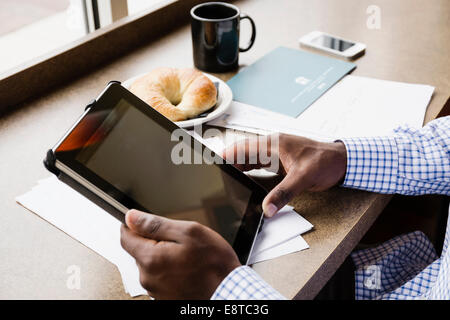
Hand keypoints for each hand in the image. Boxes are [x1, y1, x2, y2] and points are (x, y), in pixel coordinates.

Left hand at [120, 209, 240, 298]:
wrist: (229, 292)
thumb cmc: (214, 265)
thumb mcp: (189, 232)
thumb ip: (156, 224)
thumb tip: (132, 217)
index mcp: (151, 259)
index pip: (125, 237)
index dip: (133, 225)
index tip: (142, 221)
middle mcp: (148, 278)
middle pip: (139, 250)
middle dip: (154, 241)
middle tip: (178, 239)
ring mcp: (155, 290)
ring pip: (151, 264)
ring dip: (163, 256)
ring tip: (186, 256)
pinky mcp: (164, 297)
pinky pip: (160, 277)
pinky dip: (170, 270)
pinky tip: (187, 268)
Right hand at [222, 134, 346, 216]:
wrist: (342, 161)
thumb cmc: (325, 162)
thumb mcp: (303, 178)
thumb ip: (283, 194)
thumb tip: (267, 209)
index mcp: (274, 144)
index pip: (243, 148)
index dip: (227, 155)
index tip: (212, 163)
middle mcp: (272, 146)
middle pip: (243, 153)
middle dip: (229, 162)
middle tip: (215, 176)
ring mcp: (275, 153)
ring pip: (249, 158)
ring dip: (238, 167)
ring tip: (224, 179)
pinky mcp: (280, 160)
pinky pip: (259, 164)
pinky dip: (249, 170)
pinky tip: (243, 179)